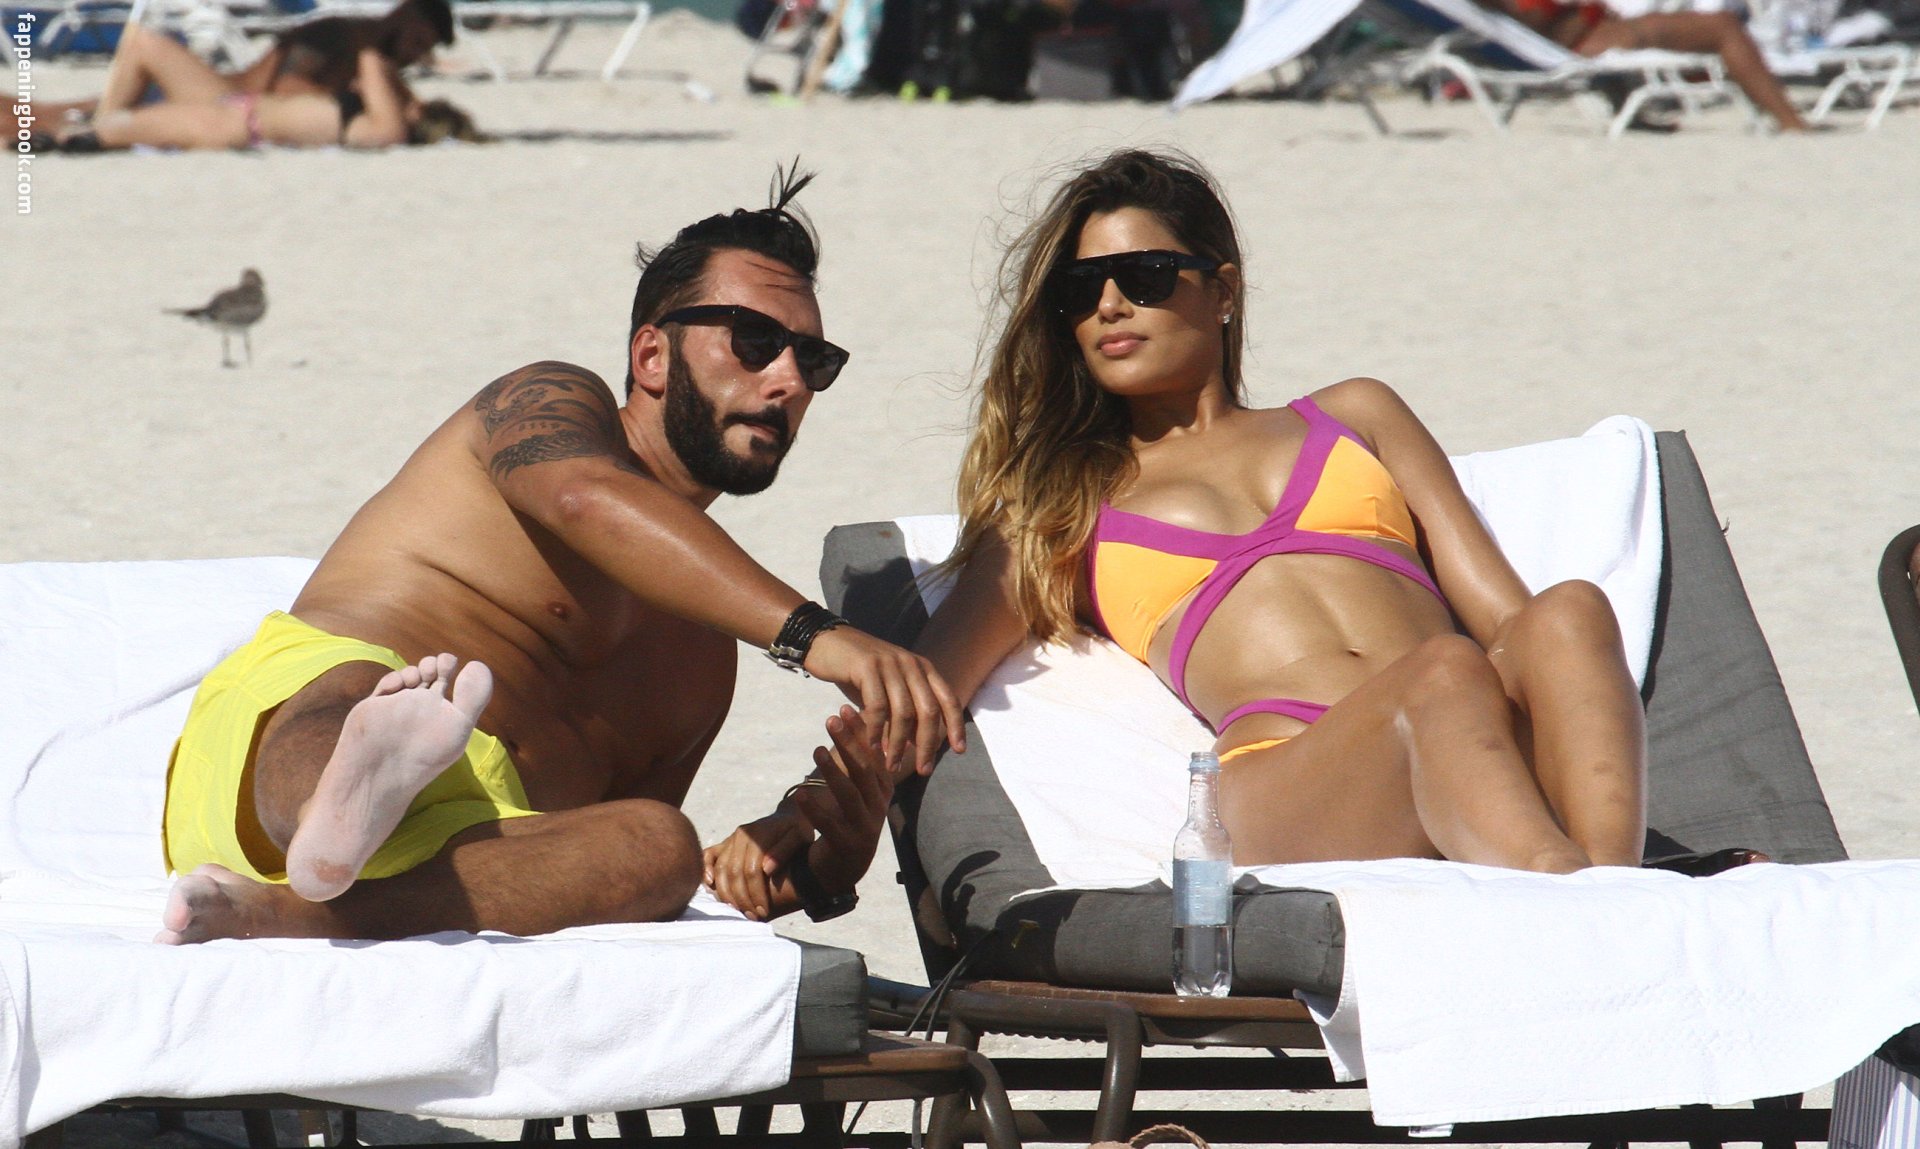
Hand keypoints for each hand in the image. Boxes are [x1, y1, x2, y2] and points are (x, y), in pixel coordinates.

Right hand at [703, 810, 809, 921]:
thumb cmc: (798, 830)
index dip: (755, 893)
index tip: (763, 912)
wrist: (790, 815)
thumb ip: (784, 850)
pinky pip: (709, 855)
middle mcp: (740, 835)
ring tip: (738, 911)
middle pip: (733, 872)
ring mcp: (731, 838)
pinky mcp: (726, 842)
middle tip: (752, 917)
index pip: (752, 870)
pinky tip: (709, 885)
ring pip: (720, 868)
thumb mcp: (800, 836)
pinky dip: (705, 869)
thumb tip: (767, 870)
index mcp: (758, 834)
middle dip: (741, 898)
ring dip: (726, 893)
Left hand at [787, 705, 895, 893]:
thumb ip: (860, 759)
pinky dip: (814, 808)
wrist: (847, 866)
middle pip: (863, 770)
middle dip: (848, 743)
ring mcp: (864, 827)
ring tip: (816, 750)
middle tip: (830, 719)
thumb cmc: (850, 818)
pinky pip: (829, 824)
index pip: (874, 754)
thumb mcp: (861, 789)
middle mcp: (878, 806)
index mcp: (883, 789)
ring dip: (832, 771)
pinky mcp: (846, 845)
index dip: (860, 731)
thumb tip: (852, 714)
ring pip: (849, 795)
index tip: (844, 707)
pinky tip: (800, 792)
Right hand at [801, 627, 964, 774]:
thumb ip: (907, 711)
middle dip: (928, 744)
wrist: (827, 642)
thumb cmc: (859, 672)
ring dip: (899, 744)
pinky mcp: (866, 667)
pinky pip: (877, 706)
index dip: (956, 726)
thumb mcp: (890, 689)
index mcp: (923, 668)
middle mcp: (911, 664)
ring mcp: (890, 664)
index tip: (959, 751)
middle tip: (924, 769)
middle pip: (928, 710)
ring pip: (903, 712)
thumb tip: (921, 745)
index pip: (948, 699)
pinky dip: (877, 730)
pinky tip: (873, 746)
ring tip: (892, 764)